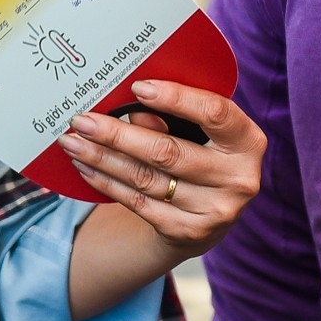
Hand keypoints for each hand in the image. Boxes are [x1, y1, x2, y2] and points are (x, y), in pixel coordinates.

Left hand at [58, 79, 264, 256]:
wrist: (208, 217)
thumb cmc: (201, 154)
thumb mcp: (197, 132)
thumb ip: (172, 118)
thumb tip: (133, 109)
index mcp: (248, 142)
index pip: (215, 113)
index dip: (177, 98)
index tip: (138, 87)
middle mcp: (238, 179)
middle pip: (168, 152)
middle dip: (117, 134)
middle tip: (81, 120)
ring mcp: (215, 211)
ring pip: (145, 178)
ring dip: (102, 158)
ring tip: (72, 142)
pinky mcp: (188, 233)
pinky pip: (137, 202)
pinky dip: (106, 182)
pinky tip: (85, 167)